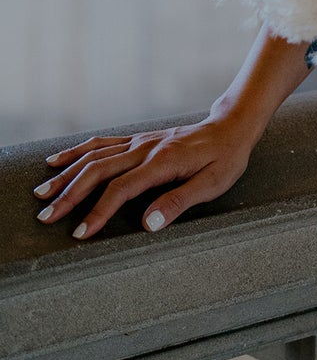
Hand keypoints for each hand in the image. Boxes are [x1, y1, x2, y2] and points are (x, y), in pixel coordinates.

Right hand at [33, 113, 258, 240]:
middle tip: (46, 216)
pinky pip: (101, 143)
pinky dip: (76, 152)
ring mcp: (139, 141)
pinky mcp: (137, 139)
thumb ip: (179, 202)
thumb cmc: (224, 159)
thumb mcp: (213, 184)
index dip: (98, 211)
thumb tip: (149, 224)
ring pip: (94, 156)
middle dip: (69, 194)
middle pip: (98, 170)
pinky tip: (57, 159)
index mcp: (162, 162)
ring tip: (42, 192)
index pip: (121, 188)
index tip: (80, 233)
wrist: (231, 127)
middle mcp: (145, 148)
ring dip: (66, 174)